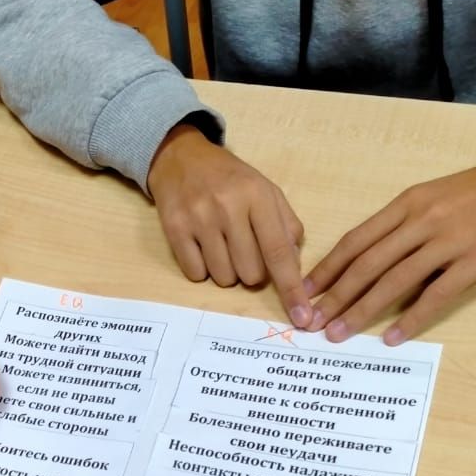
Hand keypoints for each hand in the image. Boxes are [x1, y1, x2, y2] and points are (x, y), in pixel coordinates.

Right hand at [148, 124, 310, 323]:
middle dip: (252, 272)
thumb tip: (294, 268)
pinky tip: (202, 245)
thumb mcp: (266, 191)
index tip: (302, 317)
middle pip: (250, 274)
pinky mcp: (174, 229)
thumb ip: (287, 227)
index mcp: (257, 196)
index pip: (278, 252)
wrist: (181, 158)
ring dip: (227, 271)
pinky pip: (196, 273)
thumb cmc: (231, 179)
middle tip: (243, 249)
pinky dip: (202, 268)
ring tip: (221, 245)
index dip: (291, 288)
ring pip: (223, 278)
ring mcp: (198, 219)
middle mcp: (228, 207)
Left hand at [303, 159, 475, 343]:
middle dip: (335, 295)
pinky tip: (392, 337)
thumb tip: (357, 265)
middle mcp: (422, 221)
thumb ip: (395, 228)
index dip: (327, 269)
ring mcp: (449, 241)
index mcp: (406, 204)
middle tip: (312, 322)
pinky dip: (412, 318)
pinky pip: (437, 295)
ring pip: (395, 281)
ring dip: (363, 310)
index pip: (356, 240)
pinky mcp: (475, 262)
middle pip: (368, 263)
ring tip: (339, 333)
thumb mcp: (427, 199)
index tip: (304, 292)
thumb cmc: (471, 196)